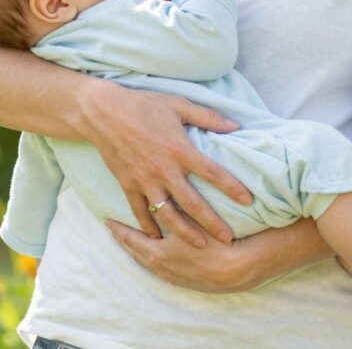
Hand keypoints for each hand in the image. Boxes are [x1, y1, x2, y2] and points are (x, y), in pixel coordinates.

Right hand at [79, 79, 252, 247]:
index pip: (212, 173)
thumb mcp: (179, 104)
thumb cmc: (144, 105)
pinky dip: (148, 227)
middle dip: (212, 223)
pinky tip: (157, 238)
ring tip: (200, 246)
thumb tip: (236, 125)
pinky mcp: (128, 185)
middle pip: (193, 203)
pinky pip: (139, 212)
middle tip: (228, 239)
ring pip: (167, 214)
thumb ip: (208, 117)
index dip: (232, 187)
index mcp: (180, 149)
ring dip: (184, 232)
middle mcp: (164, 170)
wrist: (104, 112)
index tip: (248, 200)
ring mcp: (145, 181)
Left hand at [105, 220, 257, 292]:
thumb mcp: (191, 219)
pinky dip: (152, 259)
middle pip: (136, 252)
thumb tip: (158, 190)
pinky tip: (155, 256)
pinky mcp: (185, 280)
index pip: (132, 238)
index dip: (119, 229)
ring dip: (138, 251)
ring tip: (131, 242)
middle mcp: (160, 267)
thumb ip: (173, 207)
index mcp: (157, 251)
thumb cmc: (214, 242)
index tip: (107, 222)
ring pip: (148, 262)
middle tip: (113, 231)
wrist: (238, 270)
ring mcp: (172, 276)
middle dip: (125, 241)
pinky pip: (160, 269)